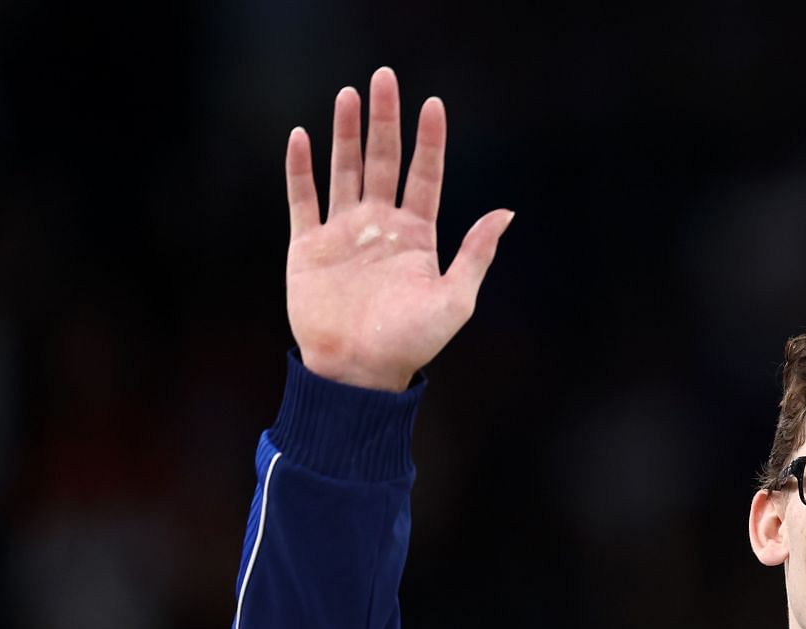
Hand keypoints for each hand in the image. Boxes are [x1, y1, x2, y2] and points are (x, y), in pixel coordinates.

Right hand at [284, 66, 513, 391]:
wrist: (358, 373)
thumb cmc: (410, 344)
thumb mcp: (455, 300)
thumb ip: (476, 254)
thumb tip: (506, 213)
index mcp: (417, 237)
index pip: (425, 176)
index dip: (430, 140)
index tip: (433, 104)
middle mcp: (380, 228)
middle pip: (384, 161)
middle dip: (385, 120)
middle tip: (384, 77)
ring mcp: (344, 234)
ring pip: (345, 170)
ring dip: (346, 132)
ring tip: (348, 95)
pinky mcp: (308, 246)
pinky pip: (302, 198)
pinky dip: (300, 168)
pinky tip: (302, 135)